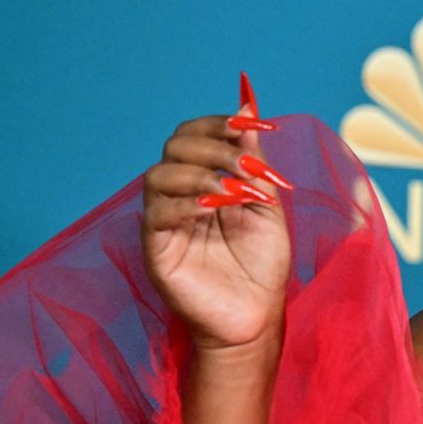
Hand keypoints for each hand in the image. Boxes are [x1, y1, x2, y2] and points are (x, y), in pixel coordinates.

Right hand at [141, 75, 292, 352]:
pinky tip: (212, 209)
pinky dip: (184, 204)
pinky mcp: (156, 248)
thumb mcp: (266, 204)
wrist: (256, 315)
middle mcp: (179, 194)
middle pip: (175, 147)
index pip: (194, 134)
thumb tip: (248, 108)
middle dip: (213, 147)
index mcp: (204, 180)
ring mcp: (164, 221)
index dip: (217, 124)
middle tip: (247, 166)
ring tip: (233, 192)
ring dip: (200, 174)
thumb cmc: (262, 264)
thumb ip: (253, 161)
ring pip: (159, 175)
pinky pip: (156, 214)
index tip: (249, 123)